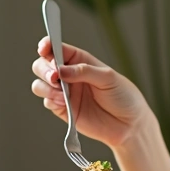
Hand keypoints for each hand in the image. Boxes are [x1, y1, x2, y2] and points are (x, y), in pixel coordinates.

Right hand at [30, 37, 154, 148]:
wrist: (129, 124)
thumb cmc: (123, 96)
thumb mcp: (108, 78)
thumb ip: (84, 71)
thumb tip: (61, 69)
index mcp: (80, 61)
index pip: (57, 48)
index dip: (47, 46)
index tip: (44, 49)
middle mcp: (69, 75)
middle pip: (42, 65)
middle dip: (44, 69)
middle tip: (54, 76)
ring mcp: (65, 92)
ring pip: (40, 84)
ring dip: (45, 87)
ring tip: (61, 94)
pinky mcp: (63, 110)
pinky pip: (47, 102)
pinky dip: (50, 101)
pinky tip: (63, 104)